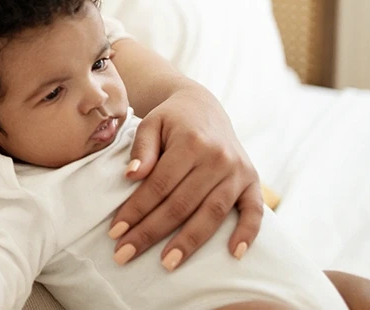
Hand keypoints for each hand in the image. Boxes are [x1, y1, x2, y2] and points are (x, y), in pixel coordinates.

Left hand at [109, 84, 262, 269]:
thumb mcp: (150, 123)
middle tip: (126, 253)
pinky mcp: (253, 181)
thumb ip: (142, 149)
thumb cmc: (170, 120)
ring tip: (167, 263)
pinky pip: (254, 211)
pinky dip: (247, 233)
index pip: (159, 185)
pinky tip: (233, 254)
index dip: (136, 210)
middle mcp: (218, 158)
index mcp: (191, 142)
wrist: (202, 107)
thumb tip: (132, 176)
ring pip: (212, 214)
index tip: (115, 231)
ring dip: (189, 242)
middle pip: (182, 204)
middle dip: (151, 232)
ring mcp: (238, 171)